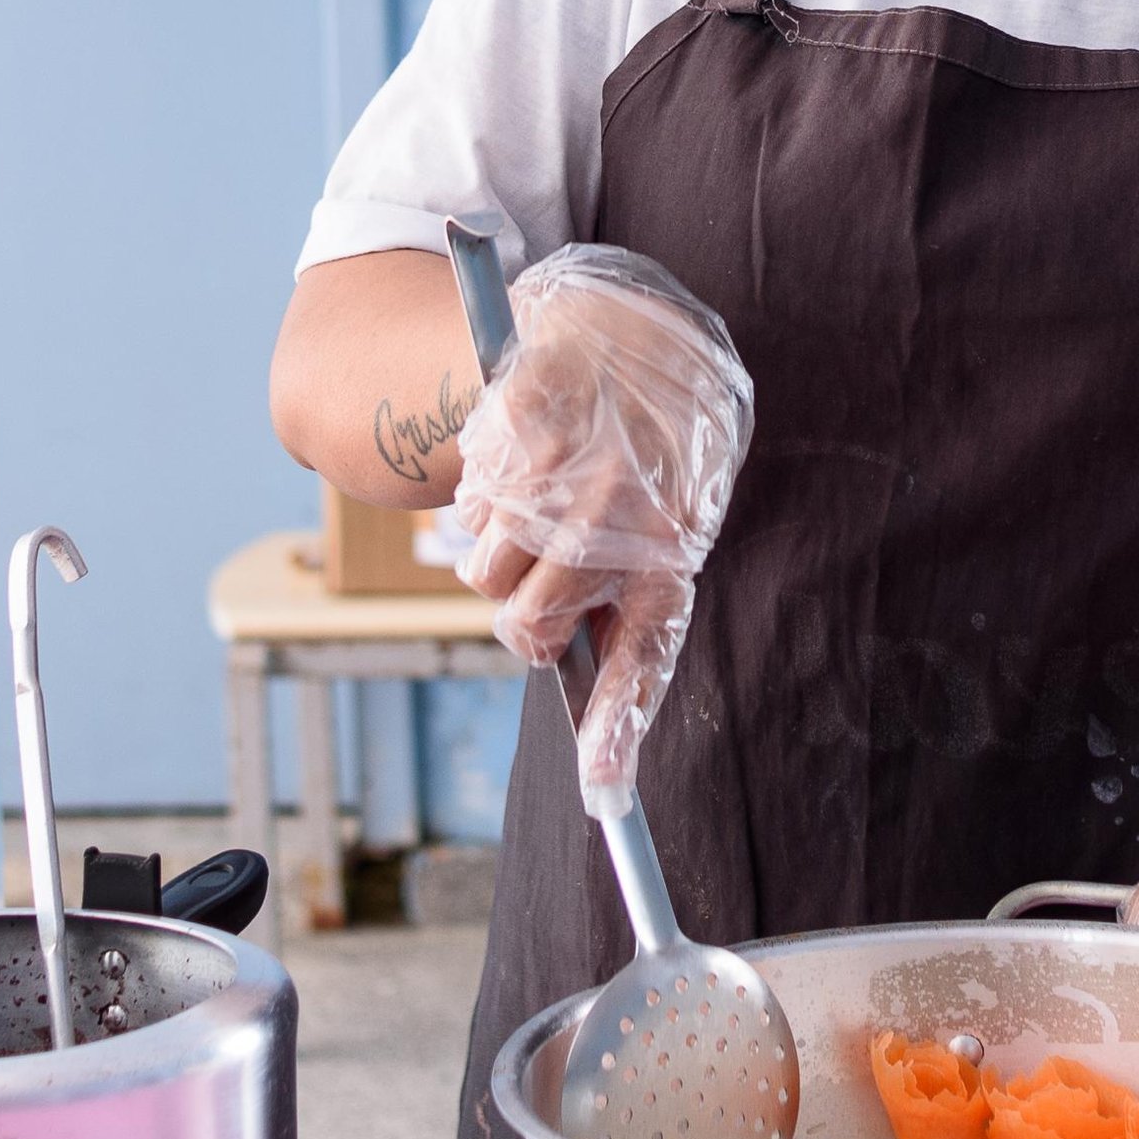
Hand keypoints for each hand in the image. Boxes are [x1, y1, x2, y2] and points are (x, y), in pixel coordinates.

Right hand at [448, 246, 751, 797]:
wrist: (635, 334)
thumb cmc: (646, 455)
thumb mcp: (659, 526)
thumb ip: (623, 605)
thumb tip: (590, 723)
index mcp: (672, 552)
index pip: (642, 661)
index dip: (617, 738)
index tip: (605, 803)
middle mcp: (624, 520)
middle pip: (526, 629)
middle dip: (524, 616)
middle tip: (543, 577)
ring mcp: (568, 476)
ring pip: (483, 574)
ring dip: (497, 550)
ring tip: (536, 505)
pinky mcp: (521, 431)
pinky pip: (466, 514)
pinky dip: (479, 501)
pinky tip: (519, 464)